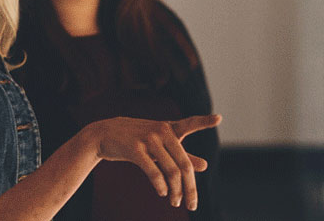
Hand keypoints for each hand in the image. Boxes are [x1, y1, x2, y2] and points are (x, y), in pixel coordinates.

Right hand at [82, 114, 220, 210]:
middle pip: (184, 164)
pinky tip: (163, 193)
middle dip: (190, 188)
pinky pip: (153, 171)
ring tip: (176, 202)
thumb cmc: (138, 140)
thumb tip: (206, 165)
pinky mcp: (134, 149)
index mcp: (170, 128)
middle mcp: (161, 131)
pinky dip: (160, 185)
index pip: (190, 124)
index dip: (204, 122)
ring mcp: (148, 139)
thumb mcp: (161, 145)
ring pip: (171, 171)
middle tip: (193, 205)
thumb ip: (183, 156)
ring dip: (176, 191)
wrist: (105, 134)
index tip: (219, 118)